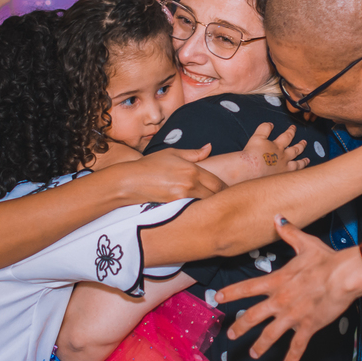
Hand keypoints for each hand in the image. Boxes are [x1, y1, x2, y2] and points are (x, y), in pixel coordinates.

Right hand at [111, 146, 225, 202]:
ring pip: (206, 204)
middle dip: (222, 199)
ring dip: (212, 205)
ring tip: (216, 209)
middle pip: (216, 195)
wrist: (130, 181)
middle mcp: (190, 183)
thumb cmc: (150, 165)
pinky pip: (193, 209)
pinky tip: (201, 213)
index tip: (231, 192)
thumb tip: (210, 147)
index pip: (218, 182)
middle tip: (227, 203)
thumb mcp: (173, 153)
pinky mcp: (175, 206)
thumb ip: (194, 153)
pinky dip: (199, 210)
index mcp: (192, 169)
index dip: (226, 189)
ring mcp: (183, 196)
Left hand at [218, 216, 361, 360]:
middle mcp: (279, 300)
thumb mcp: (305, 243)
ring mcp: (292, 316)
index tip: (217, 299)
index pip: (247, 288)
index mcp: (276, 281)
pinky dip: (291, 358)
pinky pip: (297, 345)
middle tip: (230, 335)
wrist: (343, 275)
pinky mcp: (308, 326)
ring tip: (253, 353)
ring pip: (270, 335)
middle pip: (253, 317)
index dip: (230, 294)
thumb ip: (289, 232)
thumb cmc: (325, 259)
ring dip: (260, 346)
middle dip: (239, 327)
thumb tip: (278, 218)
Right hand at [239, 122, 310, 177]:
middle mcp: (283, 157)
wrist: (250, 170)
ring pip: (297, 164)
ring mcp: (283, 169)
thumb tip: (271, 124)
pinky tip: (299, 174)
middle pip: (295, 150)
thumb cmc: (252, 153)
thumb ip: (264, 129)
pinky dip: (298, 173)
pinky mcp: (281, 178)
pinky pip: (293, 175)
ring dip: (303, 161)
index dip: (291, 131)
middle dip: (301, 145)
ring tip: (307, 160)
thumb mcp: (257, 137)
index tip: (293, 127)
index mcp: (278, 146)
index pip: (287, 136)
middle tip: (304, 142)